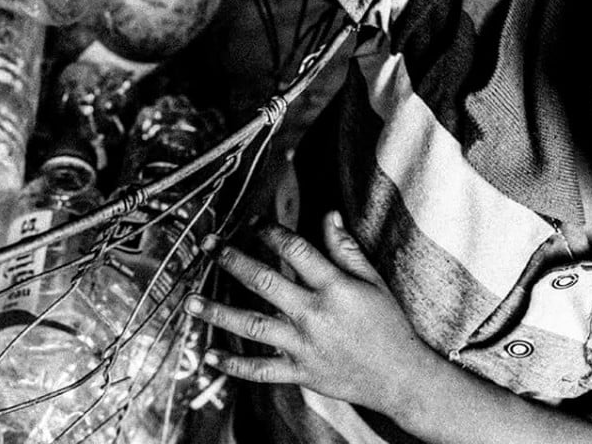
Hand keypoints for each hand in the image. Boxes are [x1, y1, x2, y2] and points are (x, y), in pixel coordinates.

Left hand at [185, 212, 433, 416]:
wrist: (401, 378)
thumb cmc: (388, 325)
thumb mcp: (373, 281)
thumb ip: (346, 248)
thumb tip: (328, 213)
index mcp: (334, 287)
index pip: (295, 250)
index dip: (270, 231)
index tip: (251, 221)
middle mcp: (314, 315)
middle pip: (264, 282)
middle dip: (232, 261)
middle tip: (209, 246)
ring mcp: (304, 346)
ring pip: (252, 326)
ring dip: (218, 314)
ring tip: (190, 303)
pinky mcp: (299, 372)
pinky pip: (260, 370)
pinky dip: (233, 365)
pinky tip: (209, 357)